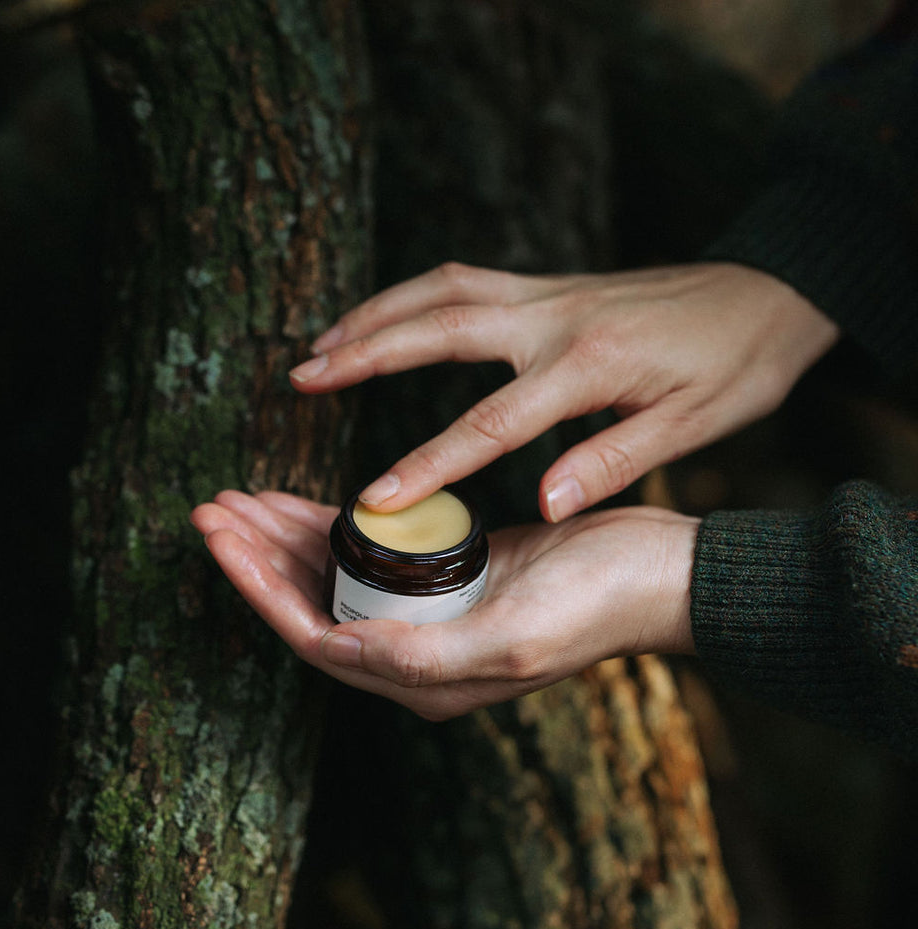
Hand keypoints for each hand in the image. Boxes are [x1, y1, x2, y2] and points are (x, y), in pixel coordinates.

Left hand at [190, 490, 698, 719]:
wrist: (654, 570)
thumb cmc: (598, 604)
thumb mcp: (514, 636)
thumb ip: (428, 657)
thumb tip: (340, 651)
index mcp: (424, 679)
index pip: (315, 636)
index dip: (260, 590)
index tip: (221, 539)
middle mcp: (416, 654)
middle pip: (312, 606)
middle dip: (256, 559)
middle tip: (211, 509)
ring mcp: (429, 615)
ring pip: (334, 578)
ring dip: (282, 540)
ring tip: (236, 501)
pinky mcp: (446, 575)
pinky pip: (369, 554)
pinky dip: (329, 527)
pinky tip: (296, 504)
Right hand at [290, 261, 837, 520]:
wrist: (768, 292)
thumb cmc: (736, 367)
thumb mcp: (690, 426)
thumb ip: (610, 464)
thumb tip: (542, 506)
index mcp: (587, 366)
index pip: (487, 424)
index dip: (425, 464)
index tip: (372, 499)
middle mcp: (554, 319)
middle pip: (436, 329)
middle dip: (363, 355)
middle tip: (300, 378)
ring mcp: (547, 293)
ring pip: (439, 291)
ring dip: (374, 313)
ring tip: (320, 344)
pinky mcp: (548, 286)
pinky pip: (462, 281)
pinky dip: (411, 295)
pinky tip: (385, 315)